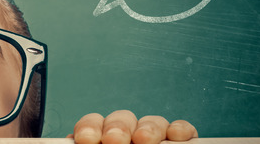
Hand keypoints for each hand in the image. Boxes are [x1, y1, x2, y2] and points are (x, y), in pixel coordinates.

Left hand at [69, 110, 197, 143]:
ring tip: (144, 141)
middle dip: (118, 127)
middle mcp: (128, 138)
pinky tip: (176, 137)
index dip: (88, 128)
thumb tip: (75, 142)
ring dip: (148, 128)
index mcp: (101, 141)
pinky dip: (180, 129)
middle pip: (122, 118)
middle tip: (114, 141)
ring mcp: (156, 140)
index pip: (92, 124)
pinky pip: (183, 130)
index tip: (85, 140)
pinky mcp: (182, 143)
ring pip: (152, 122)